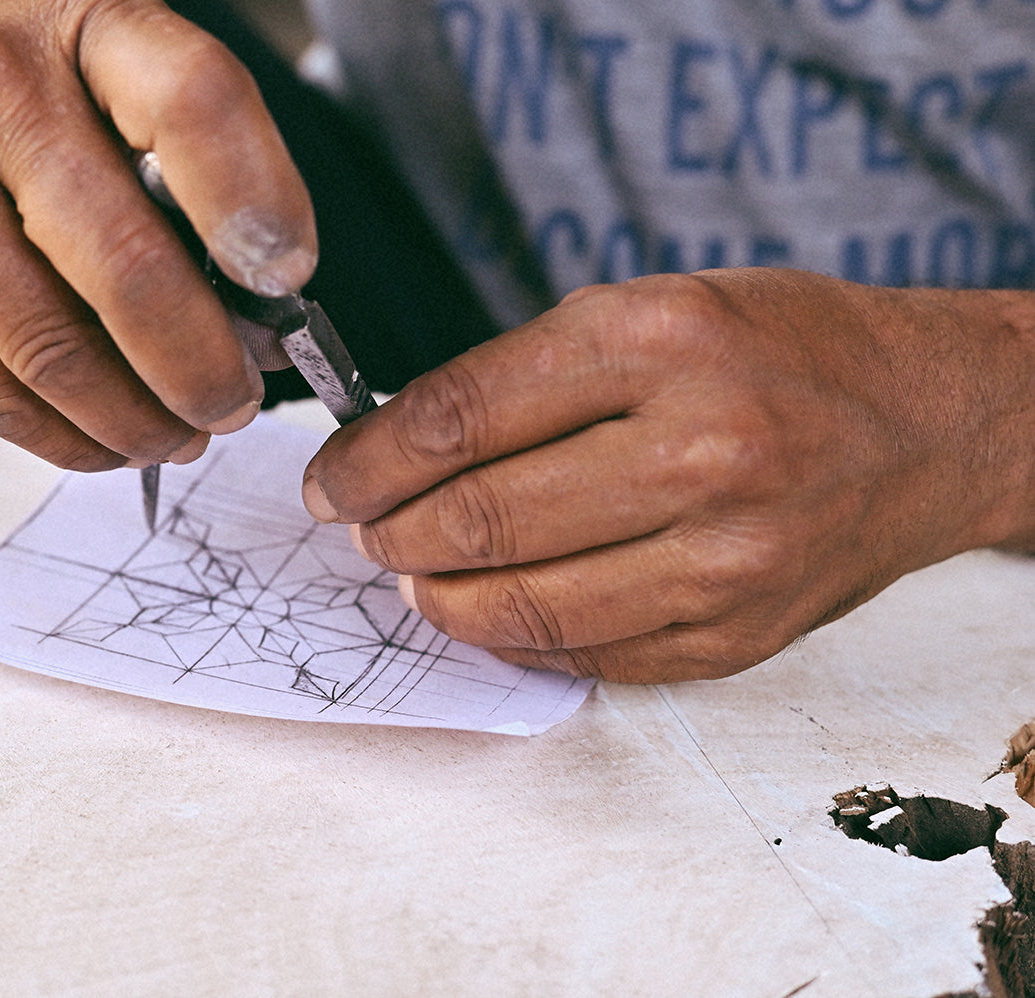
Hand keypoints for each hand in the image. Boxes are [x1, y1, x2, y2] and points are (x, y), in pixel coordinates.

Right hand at [0, 0, 315, 469]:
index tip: (287, 279)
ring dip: (136, 422)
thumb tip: (255, 297)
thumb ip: (182, 148)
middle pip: (127, 269)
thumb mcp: (100, 48)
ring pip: (52, 352)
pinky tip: (100, 442)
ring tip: (176, 436)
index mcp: (83, 24)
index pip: (194, 105)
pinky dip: (58, 437)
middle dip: (202, 369)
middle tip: (233, 402)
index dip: (258, 207)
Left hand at [301, 269, 1034, 682]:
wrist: (929, 423)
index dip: (370, 459)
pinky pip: (589, 656)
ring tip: (414, 574)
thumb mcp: (653, 307)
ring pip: (526, 607)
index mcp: (662, 341)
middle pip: (482, 519)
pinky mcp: (738, 632)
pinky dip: (518, 639)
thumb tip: (403, 449)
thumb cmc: (781, 351)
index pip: (462, 416)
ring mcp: (727, 555)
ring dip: (439, 597)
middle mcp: (702, 449)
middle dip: (391, 532)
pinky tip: (492, 611)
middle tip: (363, 530)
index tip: (332, 480)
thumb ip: (530, 376)